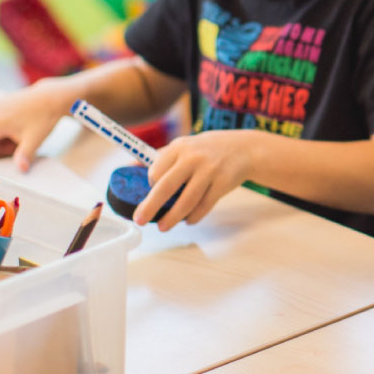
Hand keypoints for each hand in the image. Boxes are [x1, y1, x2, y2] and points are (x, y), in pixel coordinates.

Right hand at [0, 79, 77, 171]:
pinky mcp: (0, 103)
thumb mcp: (34, 140)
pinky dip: (3, 128)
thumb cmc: (43, 118)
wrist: (52, 97)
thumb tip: (22, 170)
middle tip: (17, 147)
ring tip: (20, 137)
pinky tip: (20, 127)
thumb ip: (24, 156)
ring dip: (1, 138)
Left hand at [138, 129, 262, 230]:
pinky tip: (187, 220)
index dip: (150, 185)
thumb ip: (160, 157)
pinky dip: (194, 216)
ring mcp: (210, 171)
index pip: (156, 170)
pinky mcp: (223, 183)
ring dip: (173, 217)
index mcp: (179, 147)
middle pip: (166, 187)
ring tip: (163, 227)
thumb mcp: (184, 146)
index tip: (149, 192)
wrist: (244, 149)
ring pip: (187, 201)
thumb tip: (130, 167)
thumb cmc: (206, 150)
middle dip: (150, 206)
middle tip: (139, 220)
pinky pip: (205, 205)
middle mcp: (193, 157)